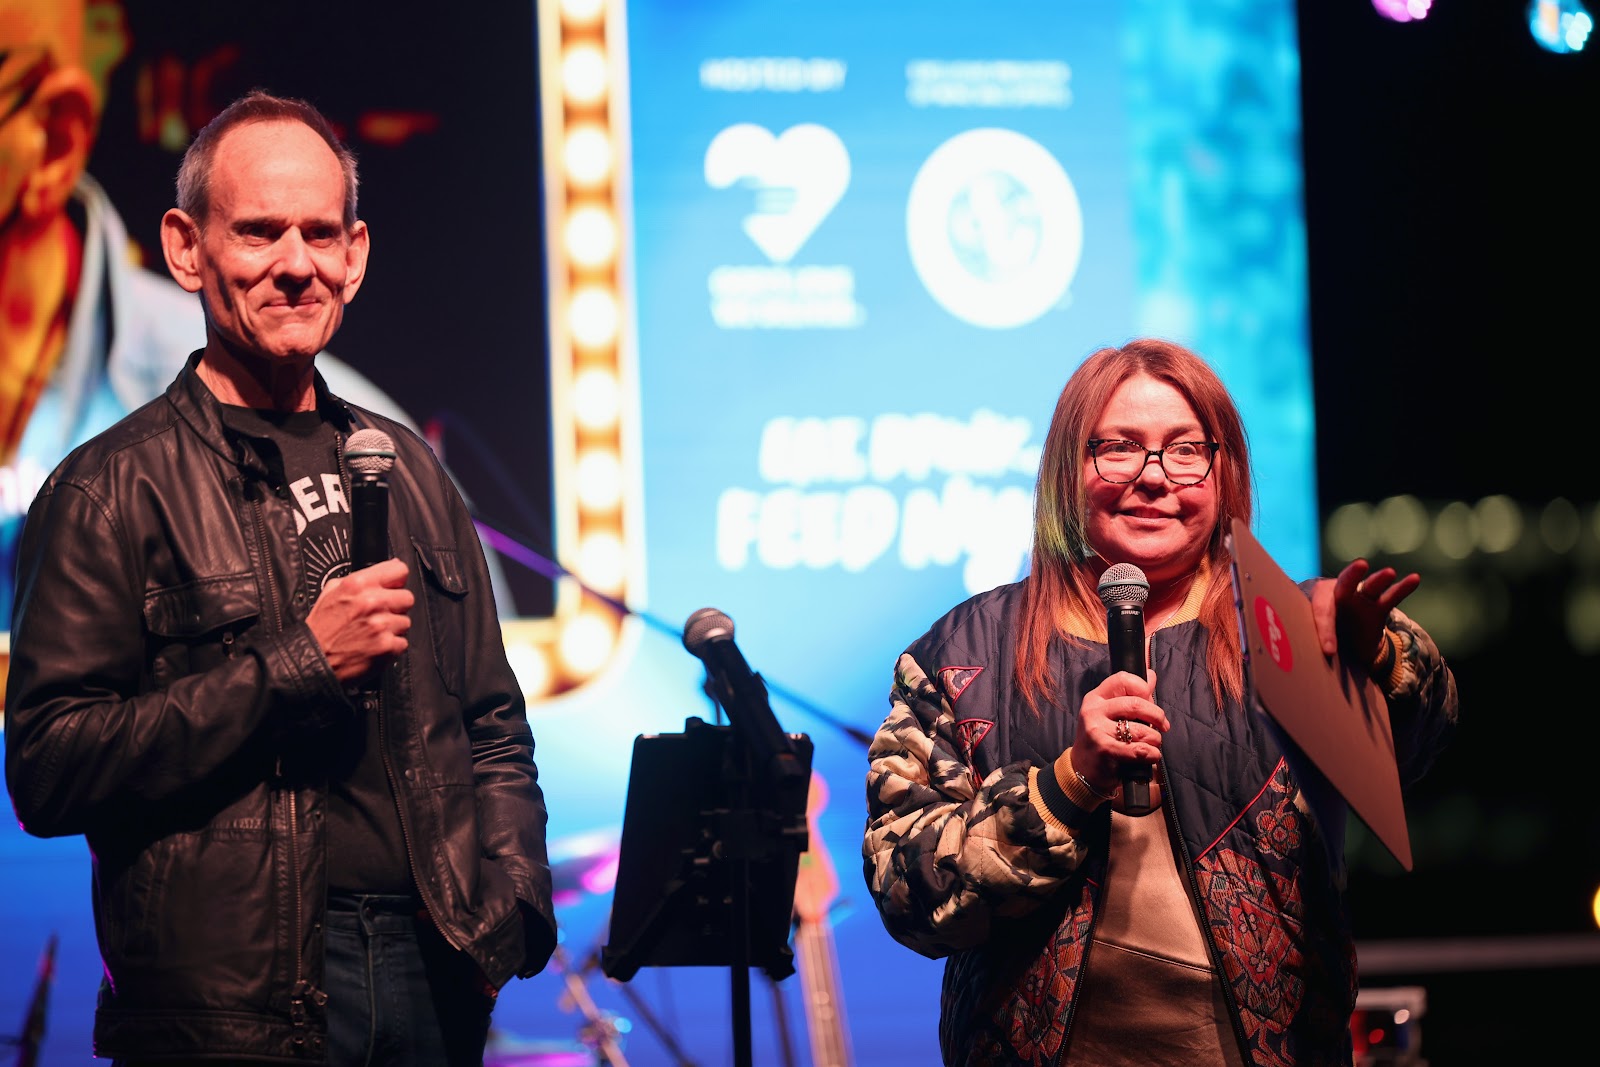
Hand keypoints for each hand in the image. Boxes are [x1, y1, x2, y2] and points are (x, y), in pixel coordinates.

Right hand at [307, 557, 413, 683]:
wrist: (314, 658)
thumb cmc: (321, 628)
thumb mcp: (332, 591)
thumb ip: (360, 579)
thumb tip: (384, 570)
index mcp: (358, 585)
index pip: (399, 570)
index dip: (397, 579)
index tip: (394, 586)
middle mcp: (372, 602)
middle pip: (407, 597)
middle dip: (396, 605)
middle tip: (381, 613)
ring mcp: (381, 625)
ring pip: (406, 621)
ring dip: (394, 627)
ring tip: (374, 631)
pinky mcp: (387, 645)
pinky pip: (402, 642)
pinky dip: (391, 645)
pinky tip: (375, 644)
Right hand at [1071, 668, 1166, 795]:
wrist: (1082, 770)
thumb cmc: (1102, 739)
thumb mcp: (1111, 714)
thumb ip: (1132, 696)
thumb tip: (1151, 676)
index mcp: (1096, 698)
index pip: (1123, 679)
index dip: (1142, 688)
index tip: (1151, 701)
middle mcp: (1093, 711)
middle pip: (1136, 704)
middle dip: (1157, 716)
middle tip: (1162, 726)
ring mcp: (1096, 730)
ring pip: (1141, 730)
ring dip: (1155, 739)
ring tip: (1153, 744)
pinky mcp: (1104, 749)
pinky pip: (1138, 749)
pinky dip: (1151, 754)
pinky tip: (1151, 756)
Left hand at [1311, 558, 1420, 661]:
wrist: (1341, 641)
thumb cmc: (1320, 636)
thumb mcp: (1312, 640)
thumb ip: (1311, 644)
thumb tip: (1299, 668)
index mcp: (1318, 600)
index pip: (1322, 611)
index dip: (1325, 631)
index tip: (1329, 651)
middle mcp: (1340, 594)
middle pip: (1345, 583)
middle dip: (1352, 575)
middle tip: (1360, 565)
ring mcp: (1361, 598)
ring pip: (1371, 586)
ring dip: (1380, 579)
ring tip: (1389, 573)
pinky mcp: (1378, 607)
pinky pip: (1392, 597)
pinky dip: (1403, 588)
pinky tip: (1415, 579)